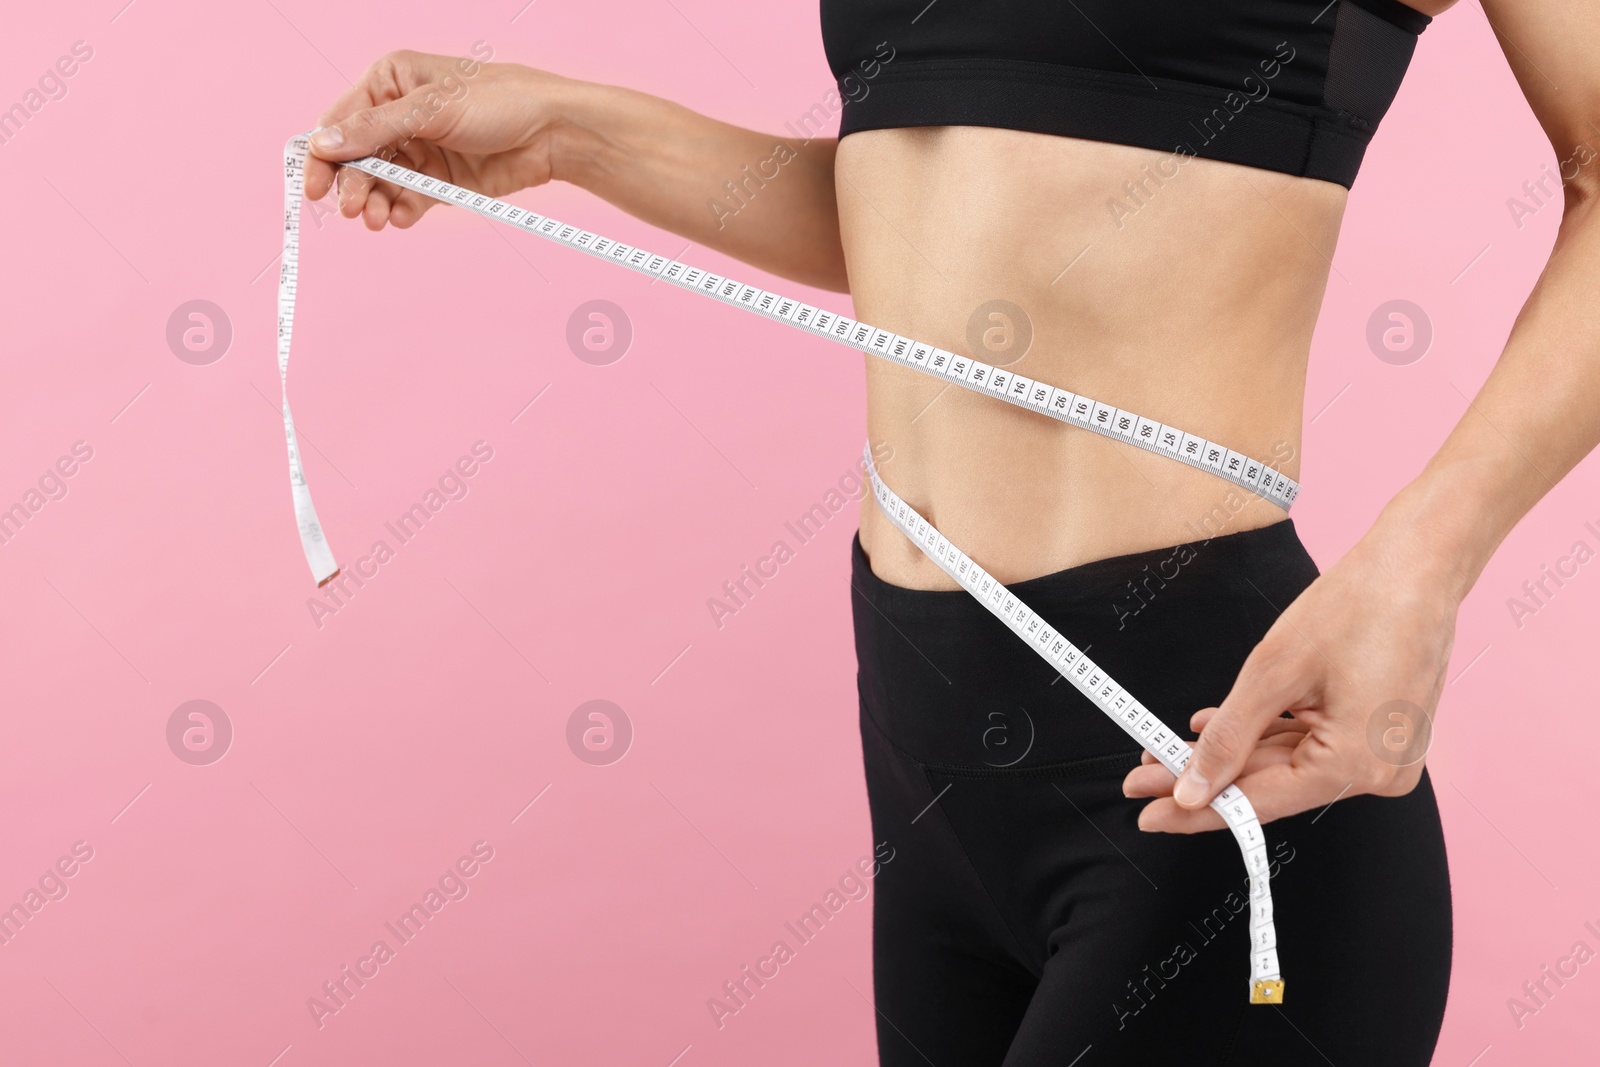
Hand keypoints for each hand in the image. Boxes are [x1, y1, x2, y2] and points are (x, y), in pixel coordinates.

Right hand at [304, 50, 578, 229]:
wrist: (553, 132)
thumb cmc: (499, 101)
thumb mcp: (431, 109)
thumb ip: (374, 128)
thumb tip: (321, 143)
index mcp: (390, 82)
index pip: (341, 121)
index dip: (323, 154)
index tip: (315, 187)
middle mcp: (399, 115)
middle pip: (357, 157)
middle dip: (352, 184)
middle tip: (353, 210)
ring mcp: (420, 151)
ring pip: (380, 183)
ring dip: (374, 202)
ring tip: (377, 219)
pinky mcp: (440, 182)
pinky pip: (408, 200)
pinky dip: (400, 211)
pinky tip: (400, 218)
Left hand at [1122, 517, 1459, 830]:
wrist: (1417, 565)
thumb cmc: (1356, 607)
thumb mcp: (1272, 674)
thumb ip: (1227, 740)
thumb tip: (1191, 791)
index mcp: (1358, 766)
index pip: (1259, 803)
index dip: (1196, 811)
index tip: (1148, 815)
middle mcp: (1379, 773)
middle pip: (1271, 787)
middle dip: (1204, 779)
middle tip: (1141, 778)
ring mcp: (1384, 756)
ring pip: (1287, 765)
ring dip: (1230, 756)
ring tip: (1166, 748)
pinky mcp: (1379, 735)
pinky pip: (1311, 746)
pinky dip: (1266, 737)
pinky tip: (1214, 727)